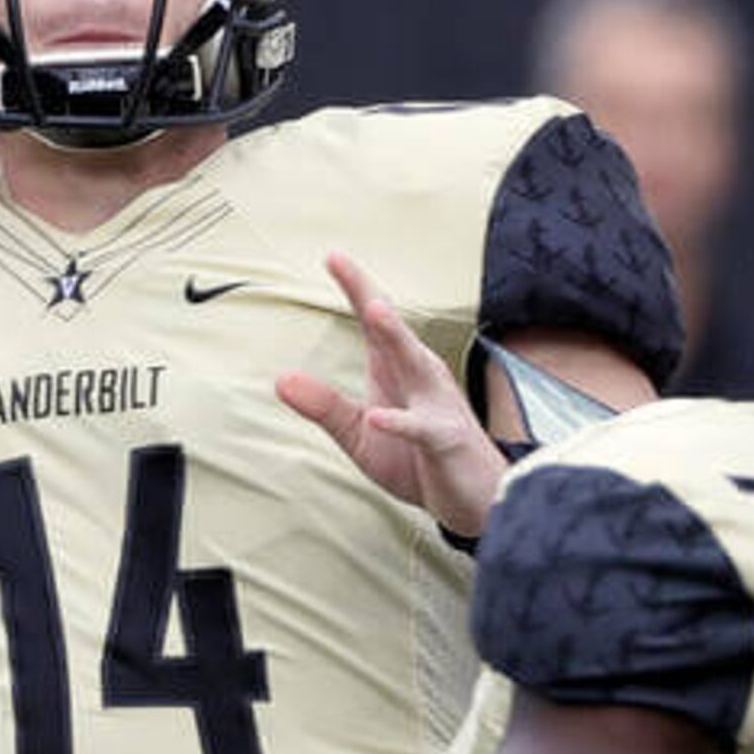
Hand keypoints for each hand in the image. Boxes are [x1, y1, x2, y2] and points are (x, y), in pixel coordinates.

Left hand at [278, 253, 506, 536]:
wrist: (473, 498)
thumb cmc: (418, 460)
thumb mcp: (360, 434)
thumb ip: (324, 407)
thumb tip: (280, 380)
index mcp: (396, 369)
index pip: (375, 323)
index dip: (355, 287)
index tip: (331, 255)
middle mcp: (419, 377)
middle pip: (393, 332)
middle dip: (370, 298)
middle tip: (341, 263)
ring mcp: (437, 406)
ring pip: (417, 365)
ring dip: (397, 338)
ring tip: (373, 310)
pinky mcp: (445, 441)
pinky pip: (423, 429)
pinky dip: (400, 423)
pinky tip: (377, 417)